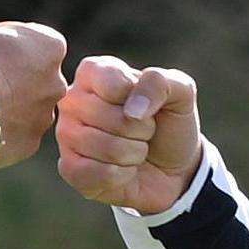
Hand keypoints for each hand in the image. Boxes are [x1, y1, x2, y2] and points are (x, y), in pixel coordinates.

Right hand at [0, 11, 67, 167]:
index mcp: (51, 47)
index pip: (36, 41)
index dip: (11, 43)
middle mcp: (58, 83)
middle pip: (37, 76)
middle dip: (16, 76)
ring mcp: (46, 116)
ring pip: (29, 108)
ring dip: (11, 105)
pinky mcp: (31, 144)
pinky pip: (17, 134)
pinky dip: (2, 130)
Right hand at [55, 54, 202, 214]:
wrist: (173, 169)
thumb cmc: (169, 123)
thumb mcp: (180, 92)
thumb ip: (159, 83)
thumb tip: (132, 110)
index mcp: (94, 72)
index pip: (111, 81)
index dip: (139, 98)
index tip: (146, 104)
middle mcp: (73, 100)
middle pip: (106, 115)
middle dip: (140, 129)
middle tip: (144, 131)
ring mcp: (67, 135)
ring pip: (104, 147)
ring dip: (134, 153)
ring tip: (135, 150)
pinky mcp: (70, 169)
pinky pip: (95, 174)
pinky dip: (122, 176)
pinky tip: (124, 171)